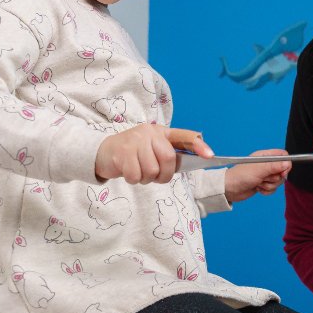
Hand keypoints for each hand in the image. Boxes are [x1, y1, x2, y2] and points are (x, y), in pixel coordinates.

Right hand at [95, 126, 211, 184]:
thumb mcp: (151, 149)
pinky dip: (134, 180)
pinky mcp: (122, 153)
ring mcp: (135, 141)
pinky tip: (128, 172)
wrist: (102, 152)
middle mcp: (149, 133)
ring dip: (147, 179)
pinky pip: (137, 176)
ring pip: (152, 170)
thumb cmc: (132, 154)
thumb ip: (168, 154)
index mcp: (160, 132)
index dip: (198, 145)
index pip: (183, 136)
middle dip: (164, 174)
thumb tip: (190, 162)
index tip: (210, 156)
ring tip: (139, 172)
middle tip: (154, 176)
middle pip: (169, 159)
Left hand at [224, 149, 291, 202]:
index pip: (283, 156)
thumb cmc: (240, 176)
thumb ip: (274, 166)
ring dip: (269, 185)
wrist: (229, 189)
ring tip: (258, 183)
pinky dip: (266, 190)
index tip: (283, 173)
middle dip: (275, 178)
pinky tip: (257, 188)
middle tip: (264, 178)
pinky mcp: (263, 184)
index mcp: (265, 156)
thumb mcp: (259, 169)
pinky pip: (273, 188)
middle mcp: (266, 165)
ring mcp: (264, 175)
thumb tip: (288, 164)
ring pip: (278, 181)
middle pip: (282, 170)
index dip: (286, 164)